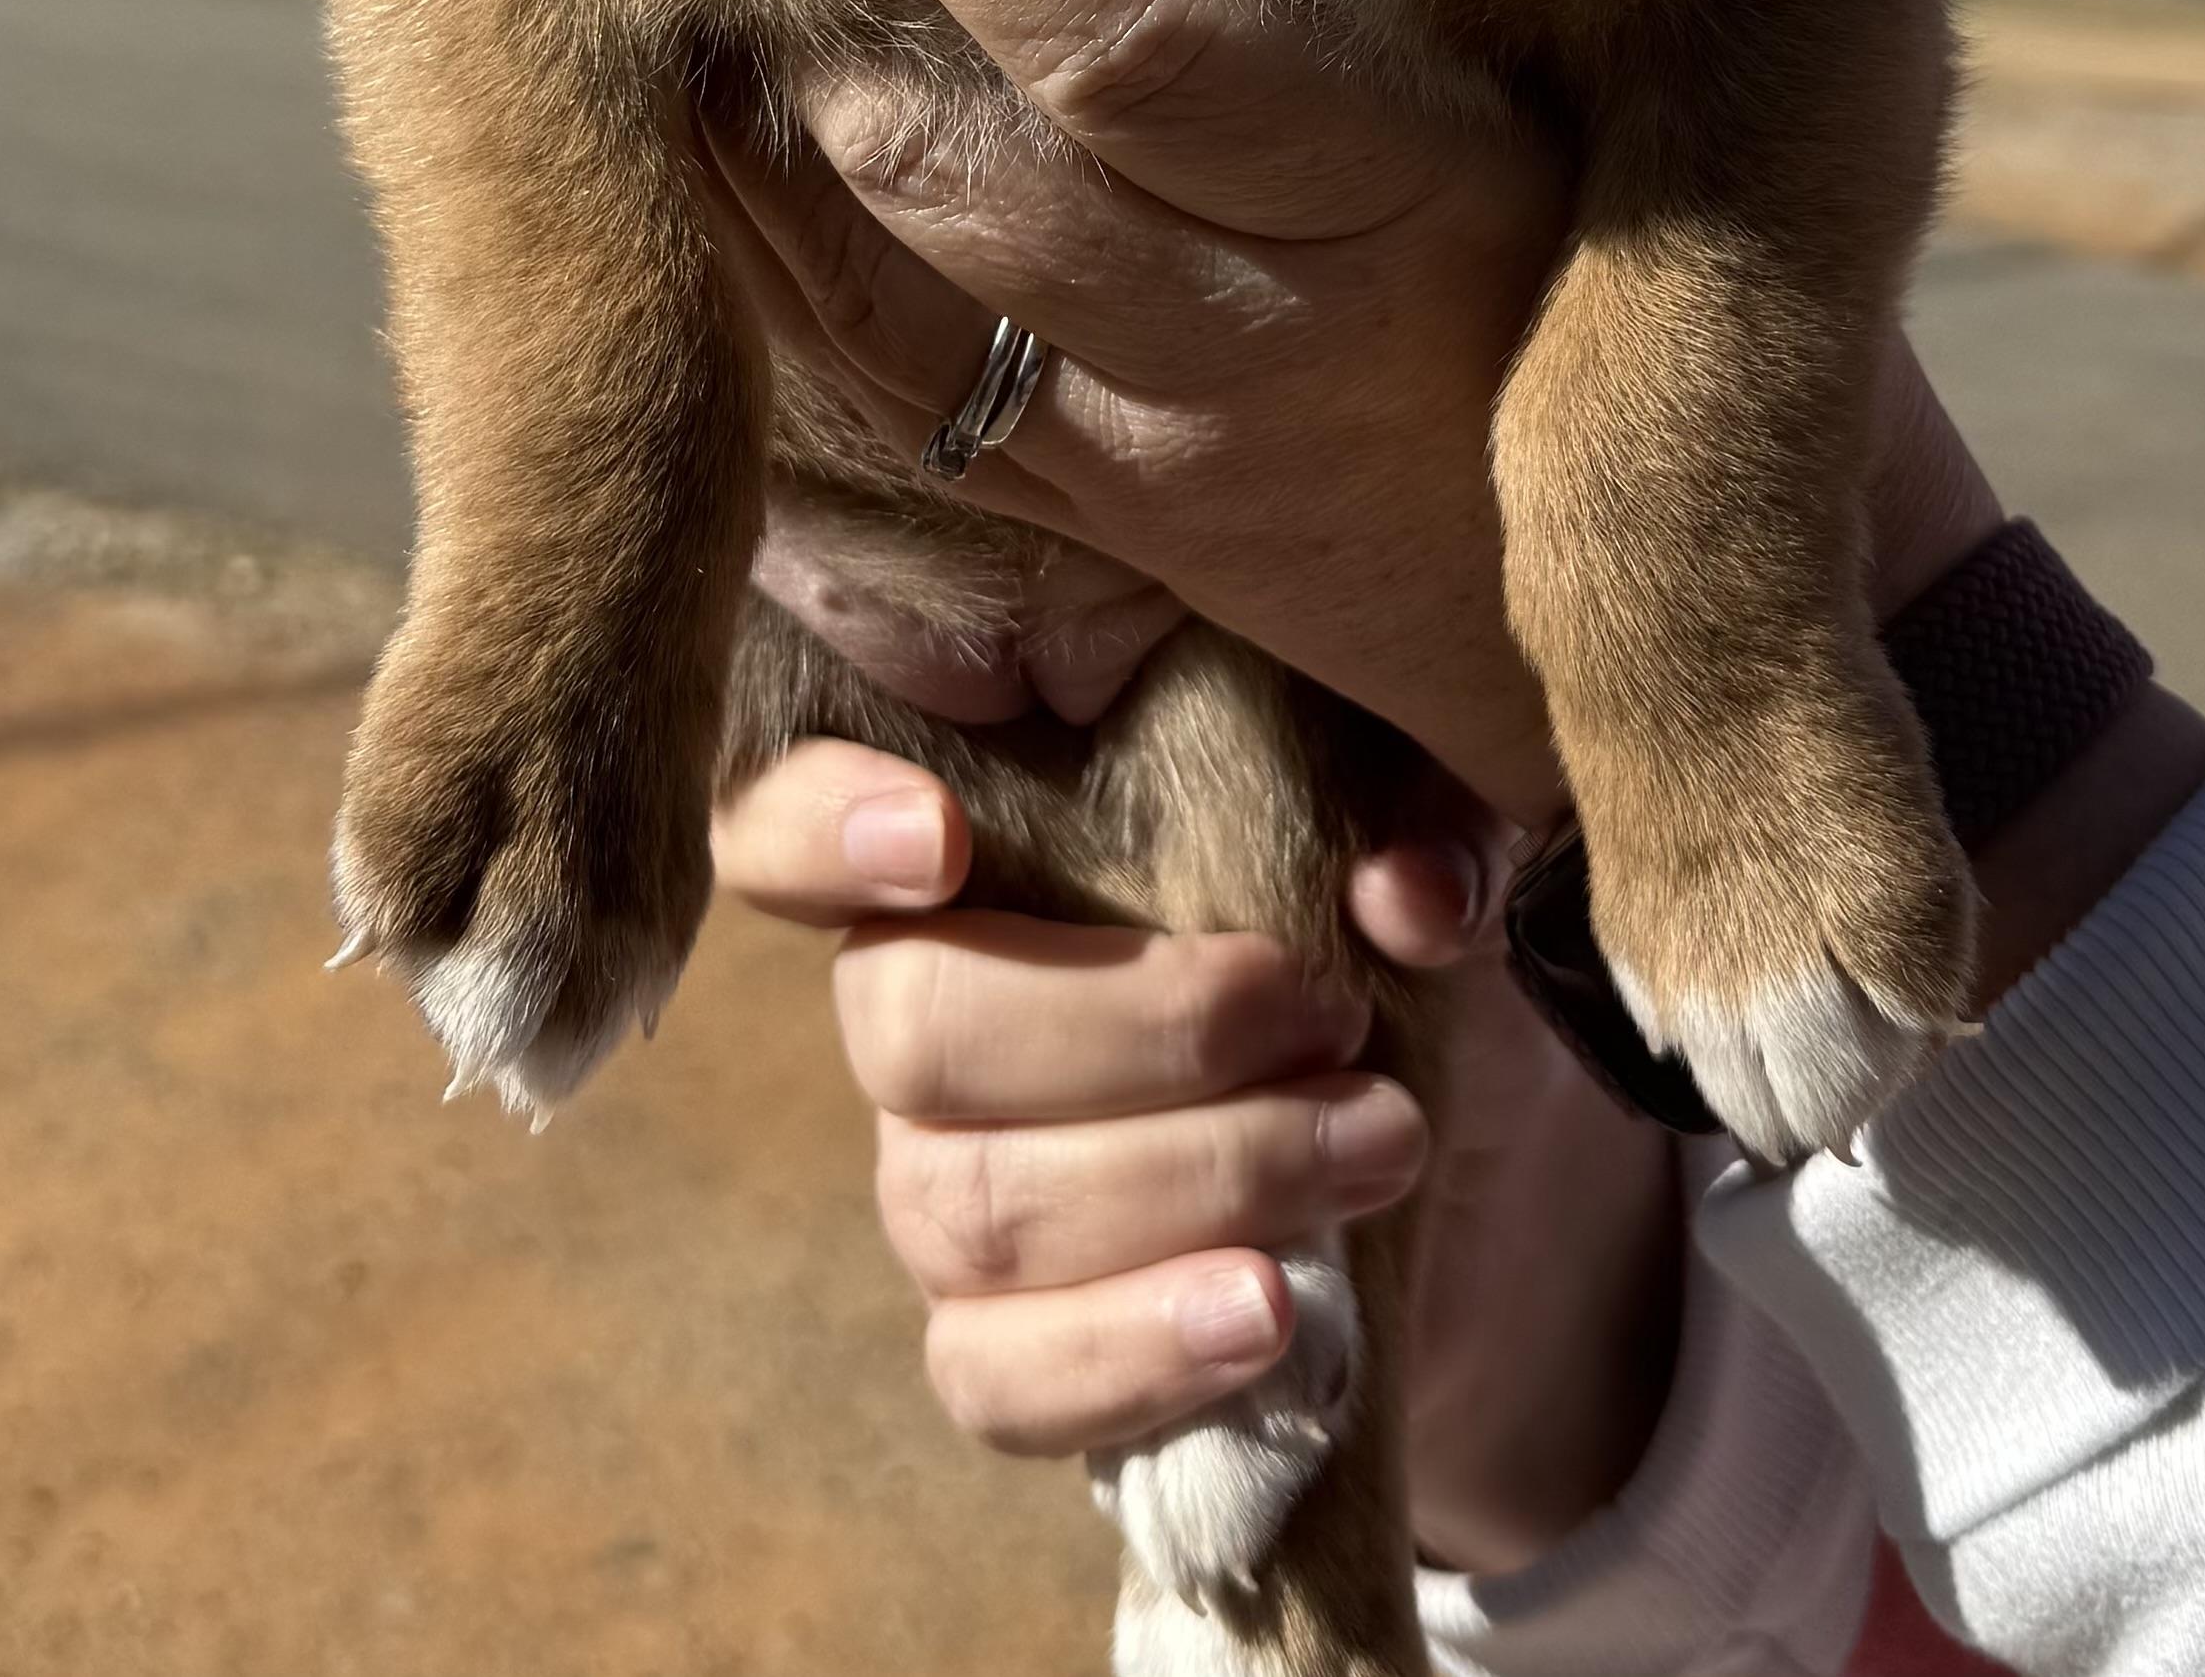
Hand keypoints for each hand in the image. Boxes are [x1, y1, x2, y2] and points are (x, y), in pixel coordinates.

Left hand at [713, 0, 1574, 823]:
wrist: (1687, 574)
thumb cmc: (1631, 247)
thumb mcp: (1576, 93)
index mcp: (1413, 193)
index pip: (1131, 36)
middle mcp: (1276, 335)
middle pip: (971, 161)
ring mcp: (1176, 456)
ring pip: (899, 292)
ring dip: (756, 134)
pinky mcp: (1119, 531)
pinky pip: (898, 413)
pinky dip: (775, 284)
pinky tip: (697, 158)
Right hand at [713, 738, 1685, 1575]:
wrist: (1423, 1145)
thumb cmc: (1370, 940)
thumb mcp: (1410, 850)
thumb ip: (1412, 829)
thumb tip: (1406, 893)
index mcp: (974, 858)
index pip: (782, 827)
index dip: (821, 826)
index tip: (943, 836)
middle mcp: (915, 1015)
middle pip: (910, 1022)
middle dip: (1142, 1029)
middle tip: (1328, 1020)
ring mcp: (937, 1189)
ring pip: (968, 1205)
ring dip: (1191, 1179)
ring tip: (1372, 1149)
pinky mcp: (1000, 1344)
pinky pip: (994, 1378)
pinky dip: (1130, 1352)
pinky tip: (1268, 1315)